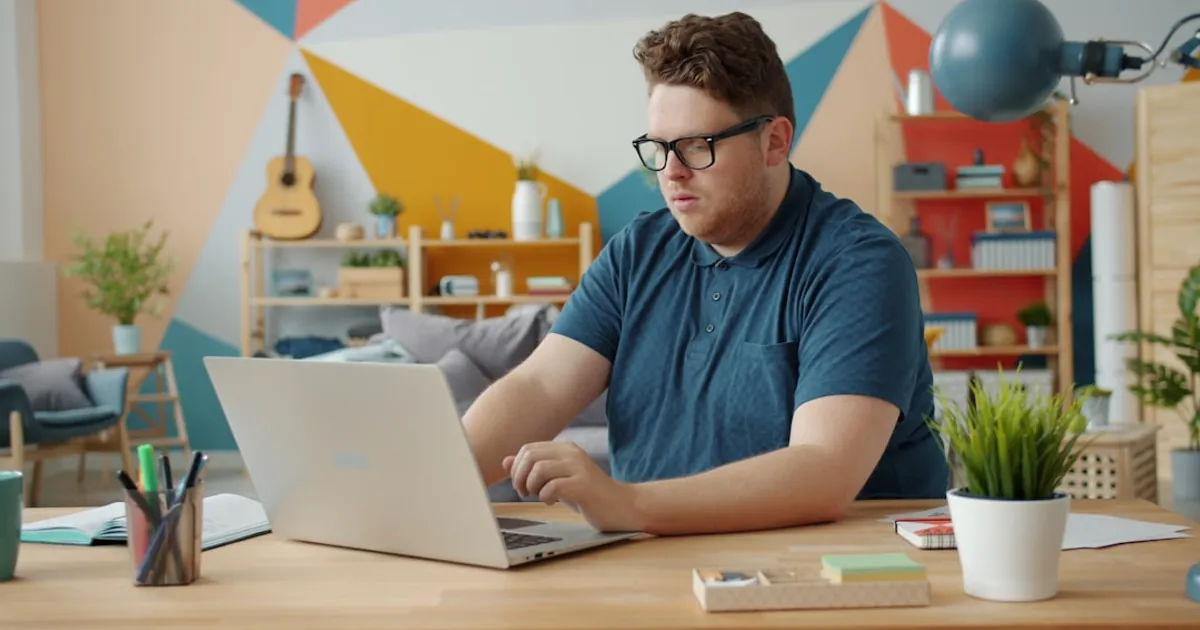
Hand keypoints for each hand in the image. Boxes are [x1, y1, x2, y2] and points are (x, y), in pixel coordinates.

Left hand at [503, 441, 642, 531]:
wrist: (622, 506)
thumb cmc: (587, 494)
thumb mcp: (557, 479)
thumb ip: (533, 469)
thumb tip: (505, 461)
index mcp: (564, 448)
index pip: (527, 449)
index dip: (517, 468)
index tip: (521, 485)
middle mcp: (572, 453)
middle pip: (530, 457)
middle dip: (520, 477)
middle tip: (526, 493)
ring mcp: (579, 467)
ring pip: (539, 469)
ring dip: (532, 486)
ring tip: (538, 496)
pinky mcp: (584, 485)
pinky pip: (553, 486)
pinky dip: (546, 496)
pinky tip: (552, 502)